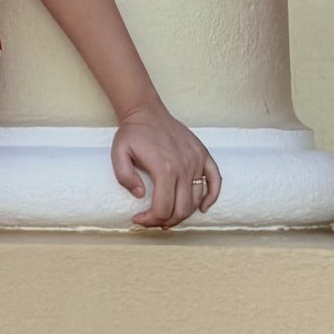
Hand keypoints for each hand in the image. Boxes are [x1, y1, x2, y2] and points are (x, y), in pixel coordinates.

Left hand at [111, 104, 221, 230]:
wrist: (146, 112)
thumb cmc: (132, 133)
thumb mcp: (118, 154)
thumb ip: (125, 178)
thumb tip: (141, 196)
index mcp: (163, 168)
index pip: (163, 208)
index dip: (150, 220)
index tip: (138, 219)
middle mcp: (183, 166)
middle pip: (182, 209)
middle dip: (166, 221)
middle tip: (153, 221)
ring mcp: (196, 160)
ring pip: (196, 199)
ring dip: (184, 214)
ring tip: (169, 216)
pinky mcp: (202, 155)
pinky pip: (215, 180)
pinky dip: (211, 197)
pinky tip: (203, 208)